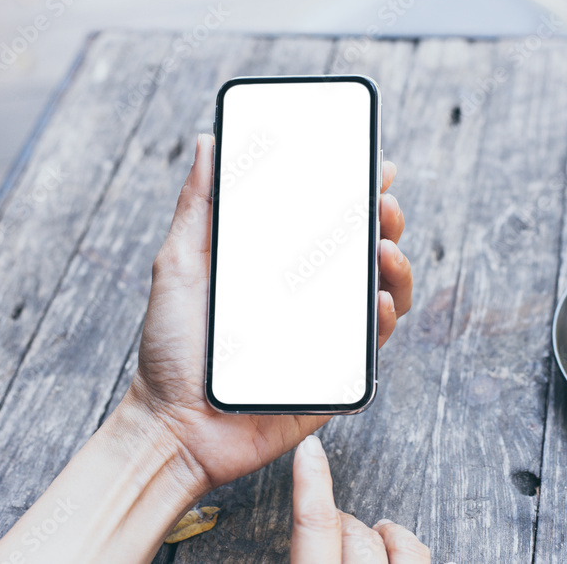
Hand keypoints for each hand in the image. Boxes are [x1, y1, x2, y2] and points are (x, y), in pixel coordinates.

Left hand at [125, 134, 412, 493]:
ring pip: (382, 291)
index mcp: (279, 266)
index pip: (328, 220)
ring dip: (396, 264)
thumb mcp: (180, 264)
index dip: (357, 190)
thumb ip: (197, 205)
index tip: (376, 164)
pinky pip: (373, 343)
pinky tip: (377, 300)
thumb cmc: (171, 349)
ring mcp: (327, 333)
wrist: (173, 425)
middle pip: (364, 250)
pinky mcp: (337, 373)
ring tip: (385, 246)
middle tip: (383, 202)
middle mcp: (310, 295)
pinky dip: (384, 316)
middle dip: (385, 219)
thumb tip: (207, 141)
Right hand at [291, 435, 429, 562]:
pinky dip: (406, 544)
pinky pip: (420, 555)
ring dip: (376, 533)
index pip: (316, 523)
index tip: (310, 448)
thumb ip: (304, 555)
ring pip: (393, 541)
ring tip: (367, 536)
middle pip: (355, 531)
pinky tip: (395, 542)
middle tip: (333, 529)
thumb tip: (292, 542)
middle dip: (344, 524)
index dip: (312, 481)